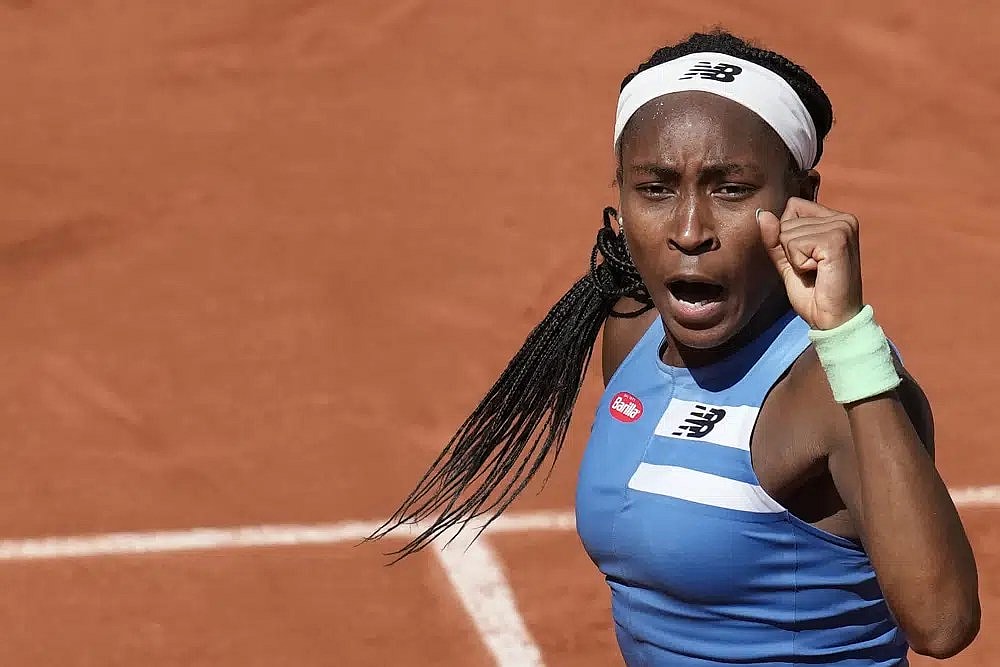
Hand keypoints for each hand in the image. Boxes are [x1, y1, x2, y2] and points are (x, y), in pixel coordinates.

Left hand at [757, 198, 862, 329]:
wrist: (832, 320)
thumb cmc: (813, 293)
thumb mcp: (788, 261)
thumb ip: (774, 238)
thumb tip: (761, 213)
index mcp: (836, 219)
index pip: (793, 207)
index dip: (788, 237)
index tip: (807, 259)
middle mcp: (843, 218)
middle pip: (787, 221)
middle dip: (790, 250)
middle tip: (812, 270)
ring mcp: (842, 227)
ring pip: (788, 233)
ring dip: (795, 259)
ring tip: (816, 272)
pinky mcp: (837, 240)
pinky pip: (794, 244)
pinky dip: (799, 264)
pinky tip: (818, 273)